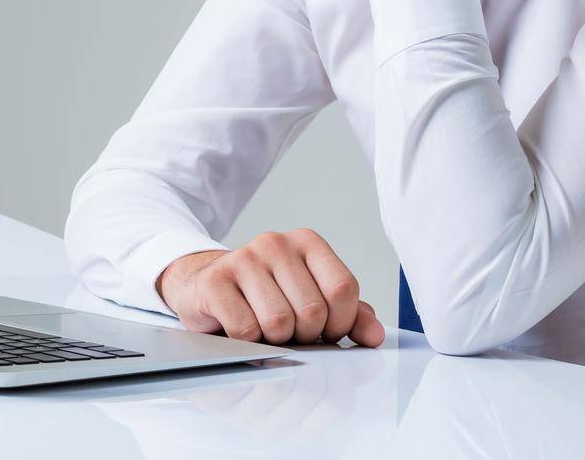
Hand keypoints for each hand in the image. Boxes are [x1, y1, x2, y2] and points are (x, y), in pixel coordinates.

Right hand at [155, 229, 384, 346]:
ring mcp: (242, 258)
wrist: (209, 290)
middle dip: (304, 335)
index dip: (340, 322)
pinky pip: (246, 330)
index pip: (343, 289)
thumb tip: (375, 336)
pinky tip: (240, 328)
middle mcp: (275, 243)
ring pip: (279, 322)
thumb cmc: (268, 298)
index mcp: (307, 242)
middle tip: (290, 331)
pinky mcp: (214, 281)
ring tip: (264, 329)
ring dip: (275, 340)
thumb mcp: (315, 301)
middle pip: (312, 310)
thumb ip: (351, 316)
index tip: (326, 330)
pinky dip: (248, 342)